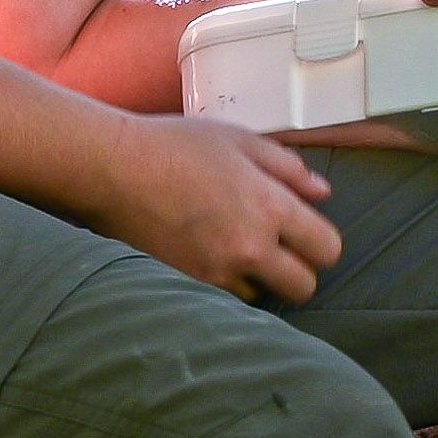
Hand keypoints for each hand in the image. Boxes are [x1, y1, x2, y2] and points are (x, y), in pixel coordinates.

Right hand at [84, 110, 343, 300]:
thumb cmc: (174, 145)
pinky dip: (225, 284)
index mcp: (270, 206)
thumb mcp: (239, 140)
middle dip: (298, 272)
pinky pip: (224, 297)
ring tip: (237, 253)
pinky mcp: (187, 281)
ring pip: (262, 296)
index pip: (327, 249)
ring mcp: (216, 269)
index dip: (321, 244)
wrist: (110, 169)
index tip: (304, 235)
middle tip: (278, 252)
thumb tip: (322, 193)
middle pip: (303, 287)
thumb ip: (288, 167)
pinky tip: (210, 258)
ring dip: (258, 280)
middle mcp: (250, 246)